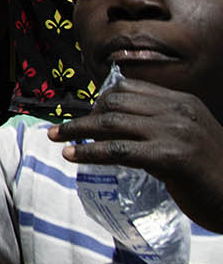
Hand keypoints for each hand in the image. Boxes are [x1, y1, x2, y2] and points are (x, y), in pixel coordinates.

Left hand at [51, 77, 222, 231]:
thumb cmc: (209, 174)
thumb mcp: (184, 139)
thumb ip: (154, 128)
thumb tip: (109, 127)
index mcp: (182, 102)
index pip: (129, 89)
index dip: (100, 101)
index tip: (84, 115)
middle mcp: (179, 111)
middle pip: (116, 103)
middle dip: (85, 115)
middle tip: (63, 130)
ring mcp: (175, 132)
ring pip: (112, 123)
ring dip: (77, 130)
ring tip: (55, 137)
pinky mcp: (170, 157)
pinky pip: (119, 150)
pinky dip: (90, 152)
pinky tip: (72, 156)